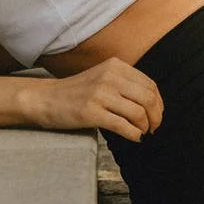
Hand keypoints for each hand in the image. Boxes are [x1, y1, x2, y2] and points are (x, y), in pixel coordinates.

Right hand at [22, 57, 163, 141]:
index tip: (157, 115)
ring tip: (142, 132)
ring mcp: (100, 94)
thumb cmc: (76, 92)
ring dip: (145, 127)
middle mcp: (109, 77)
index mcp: (115, 66)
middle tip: (154, 128)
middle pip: (148, 98)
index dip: (158, 103)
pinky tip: (133, 137)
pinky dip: (133, 134)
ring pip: (138, 113)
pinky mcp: (91, 112)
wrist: (45, 99)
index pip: (150, 85)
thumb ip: (124, 83)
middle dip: (156, 117)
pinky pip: (123, 126)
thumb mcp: (102, 76)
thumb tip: (153, 103)